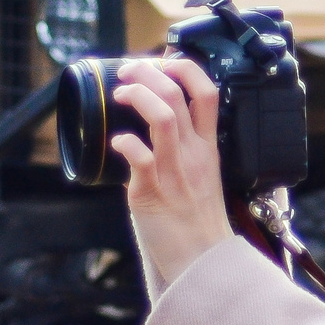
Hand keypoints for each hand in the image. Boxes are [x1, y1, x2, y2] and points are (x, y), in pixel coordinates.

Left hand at [111, 58, 234, 286]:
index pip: (207, 93)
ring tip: (120, 92)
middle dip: (148, 72)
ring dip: (137, 96)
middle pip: (178, 94)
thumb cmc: (196, 222)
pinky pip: (139, 156)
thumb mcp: (202, 177)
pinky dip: (124, 142)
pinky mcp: (152, 191)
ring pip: (163, 117)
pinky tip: (116, 141)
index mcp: (208, 147)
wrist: (201, 261)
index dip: (184, 68)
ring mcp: (174, 170)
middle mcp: (193, 154)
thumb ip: (183, 153)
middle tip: (129, 71)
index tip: (164, 63)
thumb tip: (147, 134)